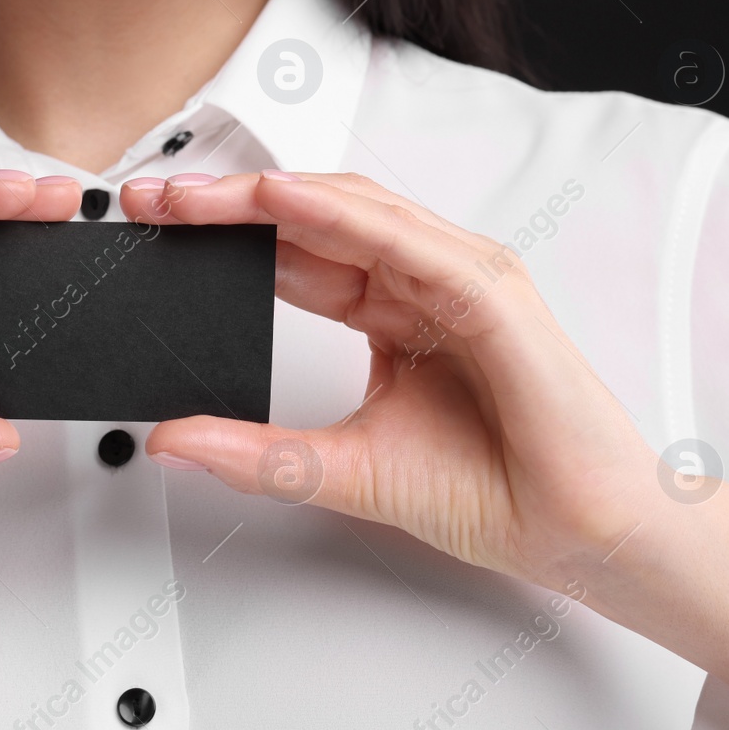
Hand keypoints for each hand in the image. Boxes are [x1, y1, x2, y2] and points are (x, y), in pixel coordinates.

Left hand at [122, 170, 728, 706]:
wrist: (580, 534)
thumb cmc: (491, 493)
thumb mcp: (343, 469)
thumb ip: (257, 452)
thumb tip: (170, 439)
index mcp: (390, 312)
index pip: (291, 257)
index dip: (220, 240)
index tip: (150, 234)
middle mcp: (420, 282)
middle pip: (309, 223)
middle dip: (226, 207)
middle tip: (149, 202)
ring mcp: (458, 277)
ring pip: (349, 214)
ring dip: (266, 198)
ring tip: (192, 195)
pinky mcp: (489, 291)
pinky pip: (403, 240)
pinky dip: (339, 215)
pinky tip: (278, 199)